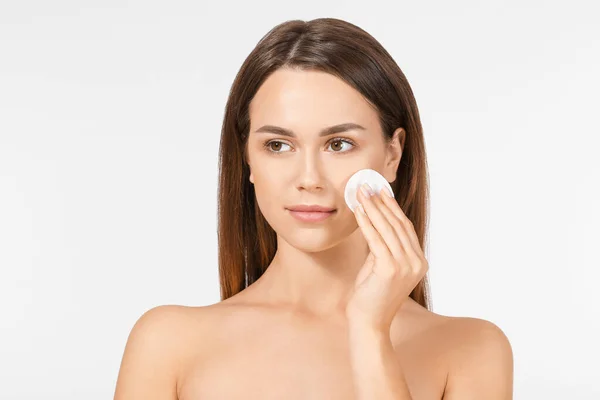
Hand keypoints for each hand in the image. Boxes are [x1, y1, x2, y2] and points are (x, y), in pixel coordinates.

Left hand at [346, 183, 428, 332]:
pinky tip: (358, 210)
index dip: (392, 207)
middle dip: (381, 202)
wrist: (369, 323)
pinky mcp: (390, 269)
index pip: (405, 227)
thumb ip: (382, 247)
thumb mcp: (380, 266)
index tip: (380, 191)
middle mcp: (417, 262)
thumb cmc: (371, 296)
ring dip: (372, 208)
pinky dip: (366, 222)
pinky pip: (375, 239)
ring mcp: (406, 266)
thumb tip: (374, 221)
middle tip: (368, 185)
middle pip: (397, 224)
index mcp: (419, 262)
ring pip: (387, 229)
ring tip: (361, 192)